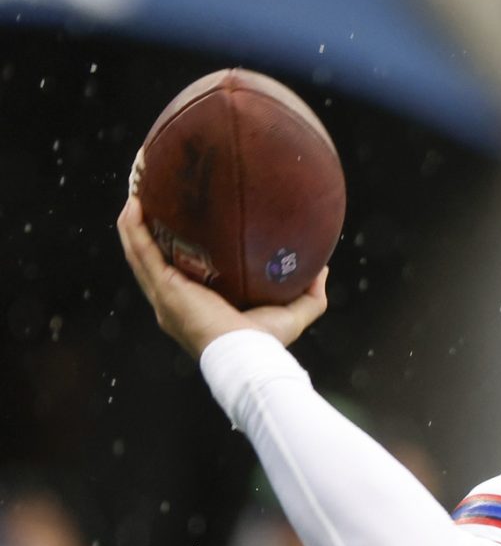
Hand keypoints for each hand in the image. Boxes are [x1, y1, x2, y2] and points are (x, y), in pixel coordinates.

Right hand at [116, 196, 327, 358]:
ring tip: (136, 189)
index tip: (177, 223)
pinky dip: (133, 227)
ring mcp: (164, 294)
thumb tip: (323, 268)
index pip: (177, 273)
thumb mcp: (292, 314)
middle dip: (144, 228)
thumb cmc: (266, 344)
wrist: (248, 356)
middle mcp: (172, 300)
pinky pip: (141, 251)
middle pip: (150, 258)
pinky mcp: (164, 287)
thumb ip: (309, 294)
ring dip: (133, 221)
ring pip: (139, 251)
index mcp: (194, 305)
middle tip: (149, 197)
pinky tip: (134, 204)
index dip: (172, 249)